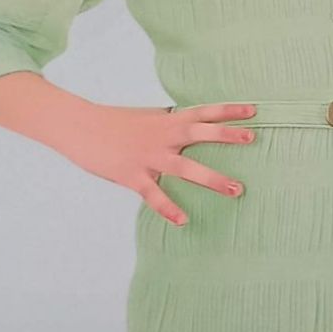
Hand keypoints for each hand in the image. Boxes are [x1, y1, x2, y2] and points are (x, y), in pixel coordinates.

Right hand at [64, 100, 255, 225]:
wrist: (78, 126)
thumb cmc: (113, 124)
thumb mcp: (146, 119)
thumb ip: (169, 125)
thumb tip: (190, 128)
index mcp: (166, 119)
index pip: (203, 111)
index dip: (228, 110)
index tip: (254, 110)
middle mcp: (161, 136)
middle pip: (200, 133)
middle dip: (227, 136)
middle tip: (253, 138)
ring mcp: (148, 156)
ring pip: (186, 168)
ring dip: (213, 179)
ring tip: (237, 190)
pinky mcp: (132, 175)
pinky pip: (154, 195)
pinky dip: (169, 208)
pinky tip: (184, 221)